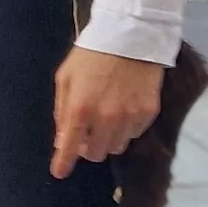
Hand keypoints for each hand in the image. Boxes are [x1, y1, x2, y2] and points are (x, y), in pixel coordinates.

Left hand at [48, 48, 165, 179]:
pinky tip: (124, 109)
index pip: (69, 147)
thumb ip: (62, 109)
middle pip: (95, 153)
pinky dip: (126, 129)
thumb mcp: (65, 76)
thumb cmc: (91, 54)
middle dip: (88, 147)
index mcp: (80, 108)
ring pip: (116, 147)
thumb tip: (61, 138)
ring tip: (106, 119)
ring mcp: (129, 118)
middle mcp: (105, 119)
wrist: (131, 34)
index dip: (63, 163)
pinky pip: (134, 134)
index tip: (59, 172)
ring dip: (108, 139)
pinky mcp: (148, 114)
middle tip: (86, 133)